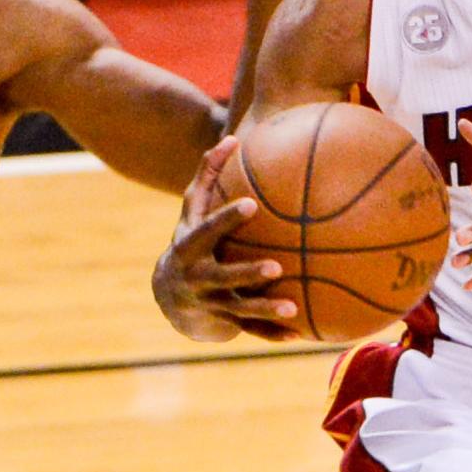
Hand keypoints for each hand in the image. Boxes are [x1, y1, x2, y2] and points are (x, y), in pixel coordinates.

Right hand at [154, 139, 300, 339]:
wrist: (170, 299)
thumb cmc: (190, 240)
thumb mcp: (192, 212)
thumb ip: (208, 175)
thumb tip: (232, 137)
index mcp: (190, 247)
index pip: (208, 231)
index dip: (227, 219)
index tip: (252, 205)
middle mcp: (197, 278)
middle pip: (223, 277)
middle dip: (247, 273)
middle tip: (277, 266)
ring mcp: (211, 304)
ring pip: (240, 309)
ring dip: (266, 309)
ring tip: (292, 307)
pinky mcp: (225, 324)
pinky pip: (251, 330)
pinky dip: (274, 334)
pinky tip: (300, 334)